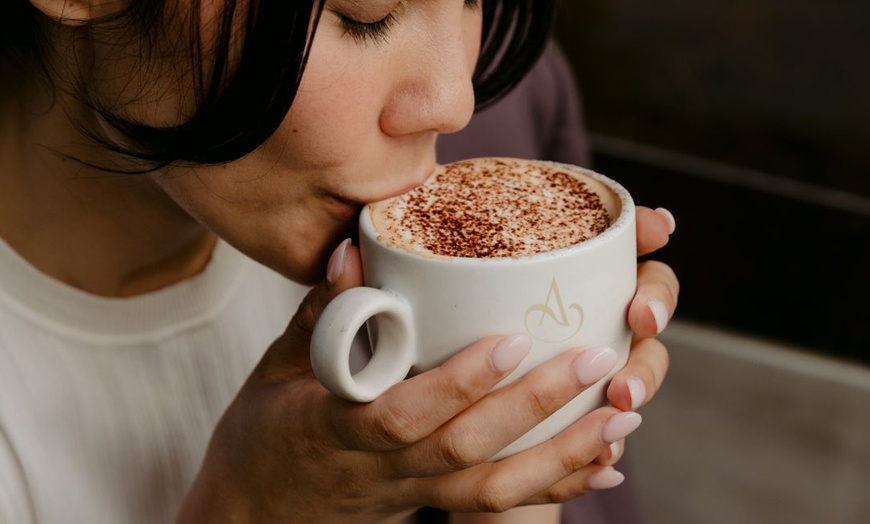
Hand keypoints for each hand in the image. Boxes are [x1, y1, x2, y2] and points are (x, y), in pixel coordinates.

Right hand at [177, 207, 678, 522]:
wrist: (255, 513)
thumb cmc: (265, 432)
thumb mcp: (277, 368)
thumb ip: (321, 316)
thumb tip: (353, 252)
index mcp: (337, 428)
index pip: (403, 411)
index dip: (458, 382)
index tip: (512, 339)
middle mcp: (383, 469)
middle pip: (467, 448)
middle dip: (538, 406)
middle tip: (599, 358)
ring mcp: (412, 494)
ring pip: (494, 488)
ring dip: (565, 453)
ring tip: (623, 415)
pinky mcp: (432, 507)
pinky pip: (498, 508)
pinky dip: (556, 486)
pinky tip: (606, 466)